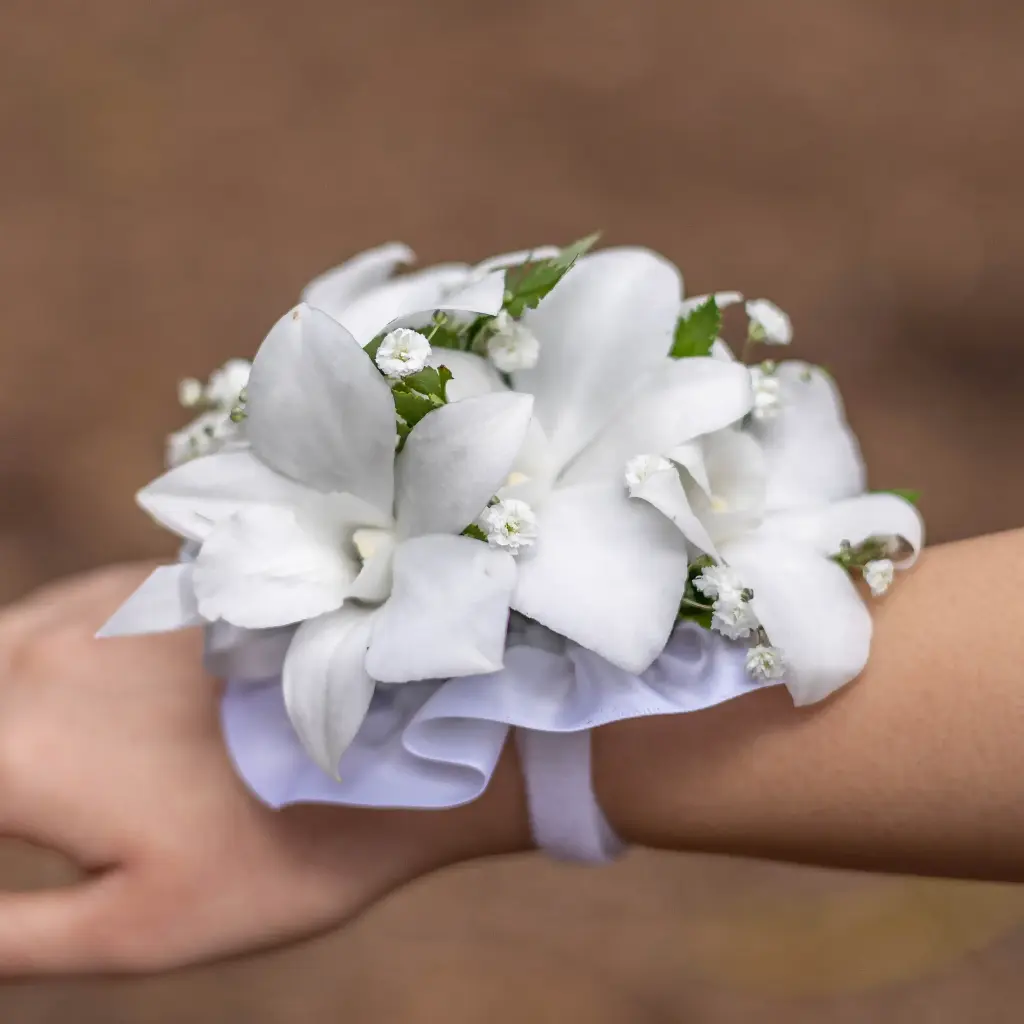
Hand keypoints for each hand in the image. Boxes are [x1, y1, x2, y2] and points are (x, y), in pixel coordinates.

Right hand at [0, 564, 528, 973]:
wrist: (403, 737)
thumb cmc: (278, 848)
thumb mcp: (134, 930)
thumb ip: (6, 935)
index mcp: (12, 752)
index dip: (4, 817)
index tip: (34, 834)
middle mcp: (32, 657)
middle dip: (10, 772)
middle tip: (58, 814)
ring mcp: (92, 605)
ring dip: (14, 712)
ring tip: (86, 776)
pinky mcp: (145, 581)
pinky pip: (49, 621)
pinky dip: (44, 670)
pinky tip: (104, 714)